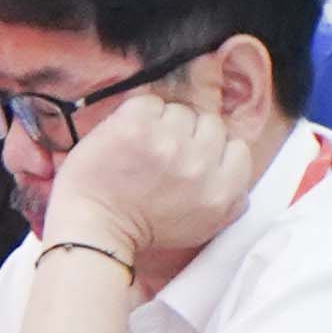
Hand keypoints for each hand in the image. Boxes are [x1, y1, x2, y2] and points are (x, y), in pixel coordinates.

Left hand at [44, 85, 257, 268]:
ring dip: (161, 125)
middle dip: (188, 137)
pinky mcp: (136, 127)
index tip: (190, 161)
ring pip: (179, 111)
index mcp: (222, 190)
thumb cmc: (144, 229)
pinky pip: (149, 103)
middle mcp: (200, 165)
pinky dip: (136, 116)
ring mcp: (168, 143)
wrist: (94, 230)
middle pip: (210, 124)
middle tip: (162, 157)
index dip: (212, 151)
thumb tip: (236, 168)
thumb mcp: (204, 226)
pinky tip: (126, 140)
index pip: (237, 147)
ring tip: (142, 150)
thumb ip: (231, 200)